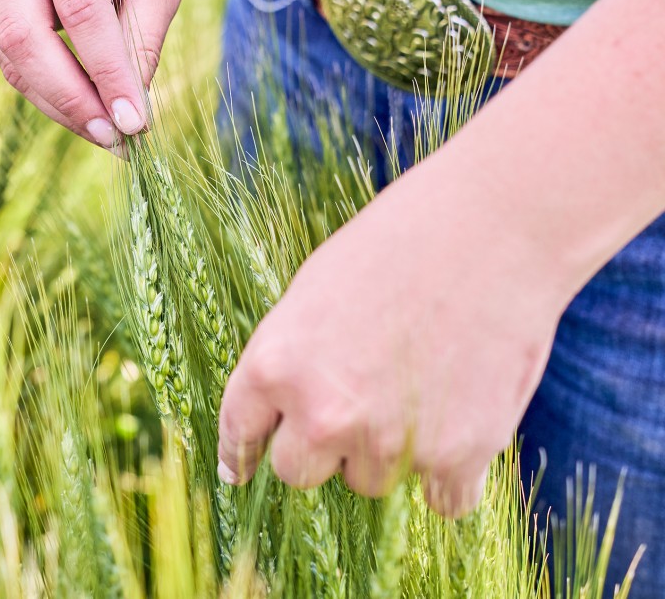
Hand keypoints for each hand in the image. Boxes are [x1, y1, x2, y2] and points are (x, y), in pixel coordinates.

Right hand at [0, 0, 192, 149]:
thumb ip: (141, 38)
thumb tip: (128, 115)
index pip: (78, 10)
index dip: (105, 74)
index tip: (135, 123)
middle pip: (24, 36)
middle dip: (68, 98)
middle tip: (113, 138)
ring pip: (11, 52)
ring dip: (57, 100)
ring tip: (106, 128)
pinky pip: (8, 49)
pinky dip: (45, 83)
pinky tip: (83, 103)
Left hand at [216, 163, 574, 516]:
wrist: (492, 231)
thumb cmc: (397, 248)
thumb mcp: (311, 295)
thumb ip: (290, 363)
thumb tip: (276, 418)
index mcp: (274, 367)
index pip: (240, 434)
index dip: (242, 452)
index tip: (241, 469)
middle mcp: (322, 414)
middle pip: (299, 473)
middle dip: (321, 448)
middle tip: (357, 402)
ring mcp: (387, 442)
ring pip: (370, 482)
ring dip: (386, 453)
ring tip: (419, 384)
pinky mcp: (454, 457)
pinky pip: (443, 501)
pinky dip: (452, 475)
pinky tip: (463, 421)